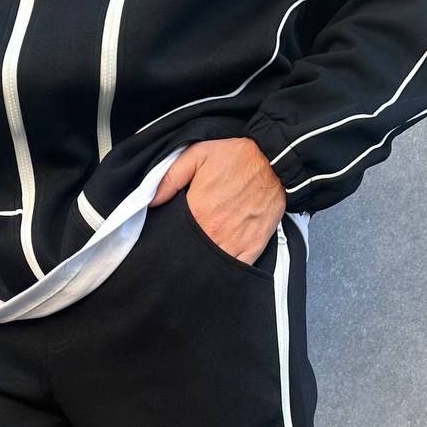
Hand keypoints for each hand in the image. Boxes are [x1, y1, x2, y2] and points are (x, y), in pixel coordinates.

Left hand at [150, 137, 285, 264]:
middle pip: (192, 254)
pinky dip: (226, 271)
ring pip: (212, 266)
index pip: (175, 237)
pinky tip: (218, 268)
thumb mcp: (197, 155)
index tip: (166, 241)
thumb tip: (151, 201)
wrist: (275, 161)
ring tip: (197, 262)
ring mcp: (235, 243)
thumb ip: (170, 177)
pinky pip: (235, 269)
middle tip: (182, 252)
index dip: (169, 241)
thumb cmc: (237, 158)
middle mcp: (214, 232)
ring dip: (203, 266)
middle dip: (185, 255)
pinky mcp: (252, 248)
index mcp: (198, 211)